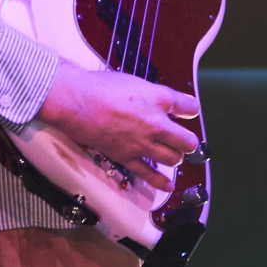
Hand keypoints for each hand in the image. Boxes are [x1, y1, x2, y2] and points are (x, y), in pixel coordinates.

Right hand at [36, 60, 199, 189]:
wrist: (75, 101)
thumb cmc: (97, 87)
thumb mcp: (132, 81)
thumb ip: (149, 94)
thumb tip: (156, 101)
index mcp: (159, 98)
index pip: (190, 107)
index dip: (190, 110)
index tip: (186, 112)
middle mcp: (156, 123)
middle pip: (188, 141)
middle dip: (187, 141)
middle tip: (182, 139)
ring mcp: (143, 142)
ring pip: (174, 159)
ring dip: (174, 156)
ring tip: (170, 153)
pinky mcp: (128, 156)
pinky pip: (149, 174)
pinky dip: (161, 182)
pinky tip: (168, 185)